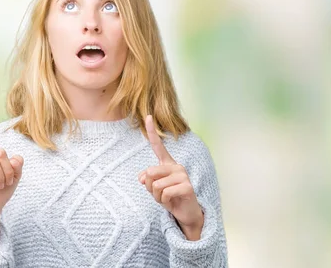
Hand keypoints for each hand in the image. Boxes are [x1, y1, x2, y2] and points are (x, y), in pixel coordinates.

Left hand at [138, 115, 203, 238]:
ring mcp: (183, 175)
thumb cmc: (170, 198)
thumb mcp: (154, 189)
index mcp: (168, 164)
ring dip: (157, 197)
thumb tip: (143, 178)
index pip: (158, 146)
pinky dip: (164, 202)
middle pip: (150, 173)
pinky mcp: (187, 186)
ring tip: (167, 199)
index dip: (152, 132)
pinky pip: (165, 193)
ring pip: (155, 185)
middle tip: (160, 194)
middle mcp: (176, 166)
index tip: (147, 116)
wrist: (186, 213)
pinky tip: (173, 202)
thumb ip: (147, 180)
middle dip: (150, 188)